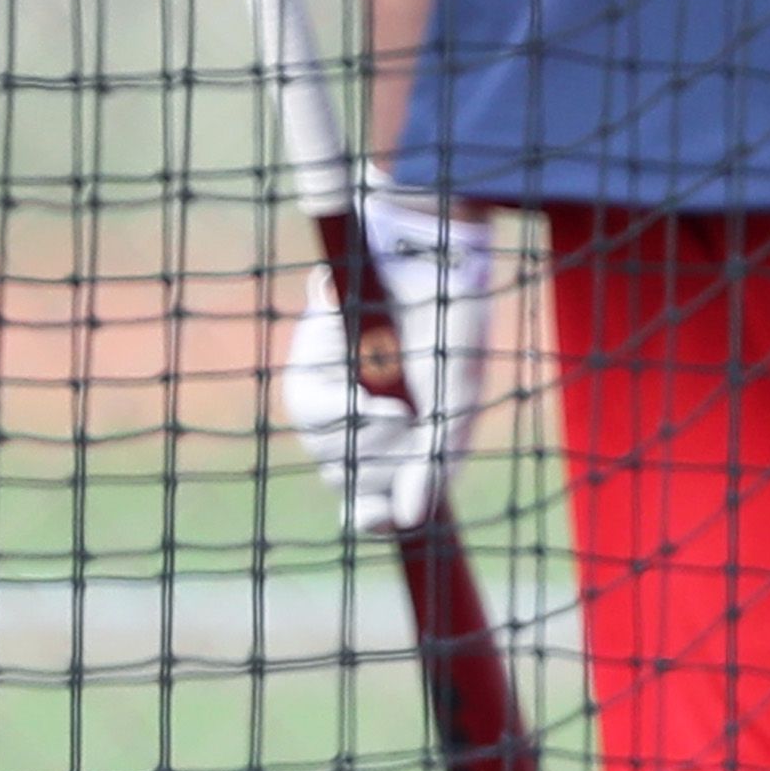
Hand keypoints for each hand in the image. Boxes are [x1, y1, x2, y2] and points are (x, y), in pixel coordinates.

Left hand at [277, 184, 493, 535]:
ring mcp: (335, 394)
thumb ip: (435, 458)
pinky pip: (312, 416)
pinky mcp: (311, 368)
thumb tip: (411, 518)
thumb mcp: (458, 396)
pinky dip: (346, 418)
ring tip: (403, 411)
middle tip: (414, 435)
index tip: (377, 519)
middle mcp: (364, 418)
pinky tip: (376, 402)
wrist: (427, 251)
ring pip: (328, 455)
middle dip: (381, 469)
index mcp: (406, 432)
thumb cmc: (455, 319)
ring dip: (368, 442)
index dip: (372, 515)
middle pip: (349, 482)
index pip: (374, 496)